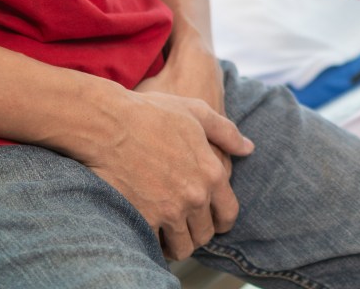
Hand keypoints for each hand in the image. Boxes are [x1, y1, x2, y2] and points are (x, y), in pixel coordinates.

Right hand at [134, 37, 238, 247]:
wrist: (110, 124)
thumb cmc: (152, 113)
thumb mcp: (197, 113)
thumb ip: (227, 133)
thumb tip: (248, 148)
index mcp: (212, 173)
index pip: (228, 213)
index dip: (222, 222)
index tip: (212, 223)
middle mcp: (196, 196)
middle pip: (204, 234)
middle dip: (196, 233)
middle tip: (184, 228)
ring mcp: (170, 210)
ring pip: (182, 246)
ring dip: (176, 244)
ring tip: (167, 236)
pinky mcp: (144, 218)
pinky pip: (154, 245)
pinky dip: (153, 244)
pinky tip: (148, 234)